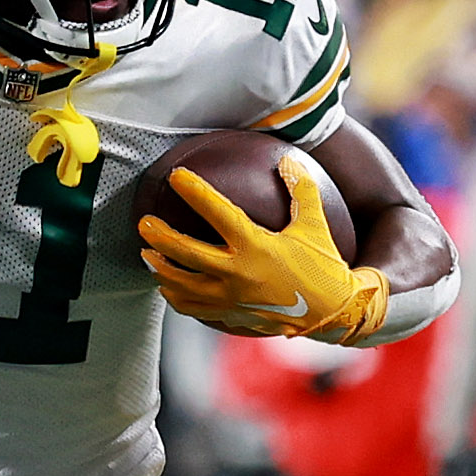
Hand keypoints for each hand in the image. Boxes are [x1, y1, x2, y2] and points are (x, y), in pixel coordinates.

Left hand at [137, 162, 387, 340]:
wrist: (332, 313)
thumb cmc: (323, 266)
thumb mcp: (315, 225)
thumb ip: (302, 191)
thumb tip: (288, 159)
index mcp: (256, 246)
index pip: (218, 212)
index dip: (195, 191)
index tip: (176, 176)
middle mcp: (237, 273)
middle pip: (185, 253)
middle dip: (160, 236)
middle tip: (143, 223)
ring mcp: (230, 298)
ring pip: (181, 285)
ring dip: (160, 269)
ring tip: (146, 255)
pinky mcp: (229, 315)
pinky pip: (191, 308)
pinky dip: (175, 296)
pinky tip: (167, 286)